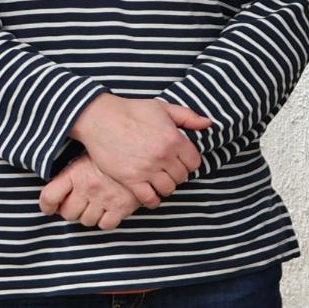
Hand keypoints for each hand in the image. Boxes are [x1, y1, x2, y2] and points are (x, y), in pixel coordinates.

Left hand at [38, 158, 144, 229]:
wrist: (143, 151)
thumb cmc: (114, 153)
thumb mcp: (88, 155)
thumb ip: (72, 172)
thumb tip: (58, 189)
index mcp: (76, 173)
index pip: (49, 197)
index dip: (47, 206)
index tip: (50, 208)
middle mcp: (87, 188)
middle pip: (68, 213)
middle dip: (71, 211)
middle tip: (79, 204)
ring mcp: (104, 199)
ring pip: (87, 221)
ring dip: (89, 216)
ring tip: (96, 205)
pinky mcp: (121, 207)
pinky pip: (106, 225)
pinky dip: (106, 221)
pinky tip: (109, 210)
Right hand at [70, 93, 213, 204]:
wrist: (100, 118)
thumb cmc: (132, 111)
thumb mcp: (163, 107)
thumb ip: (187, 116)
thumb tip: (208, 123)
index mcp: (174, 139)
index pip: (194, 162)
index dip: (189, 163)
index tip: (181, 162)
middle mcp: (163, 156)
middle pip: (182, 177)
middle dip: (178, 175)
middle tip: (169, 171)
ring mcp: (147, 169)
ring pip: (168, 189)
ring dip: (166, 187)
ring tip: (160, 181)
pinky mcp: (130, 179)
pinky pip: (149, 199)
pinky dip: (153, 200)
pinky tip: (151, 195)